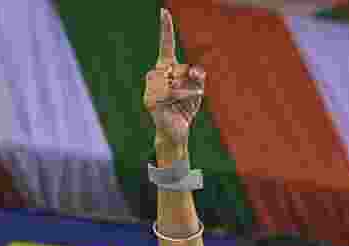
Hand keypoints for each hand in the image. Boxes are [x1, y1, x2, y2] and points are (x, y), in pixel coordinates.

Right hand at [143, 9, 204, 148]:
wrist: (177, 130)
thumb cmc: (185, 107)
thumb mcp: (197, 89)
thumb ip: (198, 77)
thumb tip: (195, 71)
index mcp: (165, 68)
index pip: (165, 45)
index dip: (165, 28)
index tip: (164, 11)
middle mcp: (155, 74)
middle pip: (177, 67)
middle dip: (189, 80)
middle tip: (190, 94)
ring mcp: (151, 88)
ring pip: (175, 80)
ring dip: (188, 91)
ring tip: (185, 101)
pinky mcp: (151, 100)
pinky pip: (172, 92)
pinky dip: (184, 97)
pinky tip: (182, 104)